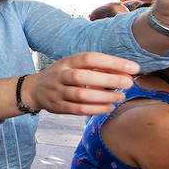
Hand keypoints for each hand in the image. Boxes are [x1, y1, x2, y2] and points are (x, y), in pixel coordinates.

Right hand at [23, 52, 137, 115]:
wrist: (35, 89)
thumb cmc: (63, 76)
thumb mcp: (75, 66)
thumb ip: (98, 68)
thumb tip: (126, 72)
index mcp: (67, 62)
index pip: (90, 58)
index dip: (112, 62)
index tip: (133, 68)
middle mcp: (60, 75)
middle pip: (83, 76)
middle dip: (109, 80)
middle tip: (128, 83)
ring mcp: (57, 92)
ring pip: (81, 95)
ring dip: (104, 96)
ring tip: (120, 96)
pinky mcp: (58, 107)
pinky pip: (78, 109)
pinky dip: (96, 109)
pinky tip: (109, 107)